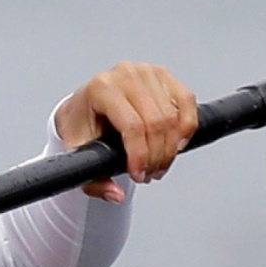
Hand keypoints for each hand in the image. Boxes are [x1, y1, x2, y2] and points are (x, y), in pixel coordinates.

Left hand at [54, 62, 198, 201]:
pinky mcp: (163, 75)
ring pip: (173, 116)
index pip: (132, 126)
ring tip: (160, 164)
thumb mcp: (78, 153)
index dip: (140, 156)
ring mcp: (146, 72)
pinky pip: (186, 101)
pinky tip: (177, 143)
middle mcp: (125, 75)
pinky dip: (187, 126)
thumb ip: (93, 180)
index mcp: (101, 89)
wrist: (85, 105)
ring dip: (171, 148)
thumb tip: (115, 194)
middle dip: (157, 157)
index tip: (138, 174)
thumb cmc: (82, 124)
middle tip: (151, 174)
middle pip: (156, 123)